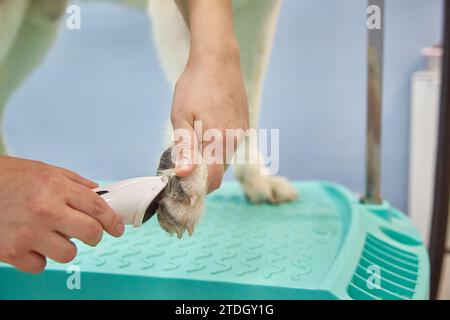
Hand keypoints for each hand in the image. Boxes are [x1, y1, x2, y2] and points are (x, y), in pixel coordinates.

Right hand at [0, 156, 123, 272]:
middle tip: (90, 234)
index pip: (97, 208)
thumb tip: (95, 191)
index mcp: (55, 188)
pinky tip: (31, 244)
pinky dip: (39, 258)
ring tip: (51, 235)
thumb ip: (72, 181)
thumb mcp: (42, 170)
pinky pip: (41, 265)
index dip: (112, 221)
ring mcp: (28, 233)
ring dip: (65, 247)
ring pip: (68, 253)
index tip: (117, 228)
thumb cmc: (5, 177)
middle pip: (90, 233)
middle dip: (95, 235)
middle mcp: (45, 211)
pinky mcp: (11, 252)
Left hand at [171, 48, 248, 191]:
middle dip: (203, 167)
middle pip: (219, 169)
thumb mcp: (181, 116)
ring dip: (211, 153)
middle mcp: (235, 140)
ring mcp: (242, 131)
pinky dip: (219, 141)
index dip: (198, 185)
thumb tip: (185, 174)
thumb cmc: (195, 86)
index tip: (184, 177)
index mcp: (219, 141)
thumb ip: (185, 148)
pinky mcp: (245, 122)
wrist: (218, 59)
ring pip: (225, 155)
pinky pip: (231, 142)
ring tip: (198, 130)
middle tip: (187, 148)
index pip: (213, 180)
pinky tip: (209, 122)